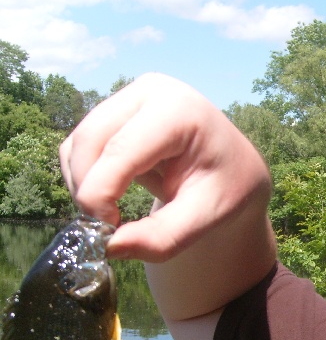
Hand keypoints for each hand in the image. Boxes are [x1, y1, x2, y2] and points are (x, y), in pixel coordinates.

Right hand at [61, 73, 271, 262]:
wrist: (234, 168)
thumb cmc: (227, 187)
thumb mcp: (207, 216)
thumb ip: (164, 236)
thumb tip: (111, 247)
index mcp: (179, 109)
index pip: (121, 149)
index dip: (101, 193)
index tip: (108, 232)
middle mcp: (150, 92)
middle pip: (90, 141)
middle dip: (89, 190)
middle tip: (107, 229)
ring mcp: (128, 97)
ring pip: (77, 144)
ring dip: (85, 185)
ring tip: (117, 213)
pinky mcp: (113, 111)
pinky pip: (78, 146)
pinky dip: (86, 177)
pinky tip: (115, 195)